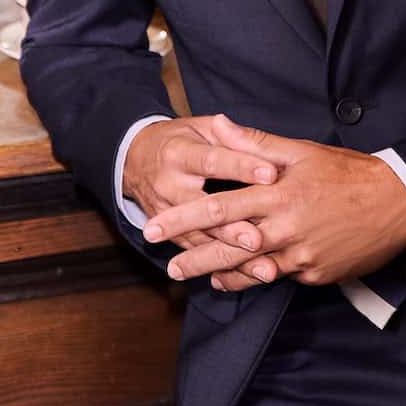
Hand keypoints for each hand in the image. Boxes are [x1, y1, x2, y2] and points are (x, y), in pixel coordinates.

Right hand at [123, 115, 280, 286]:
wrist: (134, 159)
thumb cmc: (180, 140)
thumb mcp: (200, 128)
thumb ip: (227, 134)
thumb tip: (247, 133)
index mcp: (179, 153)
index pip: (213, 161)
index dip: (242, 167)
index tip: (271, 174)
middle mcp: (168, 184)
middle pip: (201, 207)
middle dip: (231, 226)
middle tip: (258, 239)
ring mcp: (164, 212)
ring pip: (199, 236)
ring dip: (229, 254)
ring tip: (261, 268)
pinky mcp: (168, 232)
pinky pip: (194, 251)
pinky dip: (220, 265)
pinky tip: (246, 276)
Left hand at [145, 114, 405, 290]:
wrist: (398, 202)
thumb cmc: (348, 172)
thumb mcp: (301, 150)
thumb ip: (254, 142)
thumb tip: (216, 124)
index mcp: (277, 194)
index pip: (219, 208)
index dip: (183, 219)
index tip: (156, 226)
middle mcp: (285, 228)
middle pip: (228, 247)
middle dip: (193, 257)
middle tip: (167, 265)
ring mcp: (301, 256)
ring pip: (251, 269)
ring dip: (221, 274)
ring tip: (197, 278)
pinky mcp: (316, 274)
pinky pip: (281, 277)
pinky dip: (258, 278)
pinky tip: (241, 279)